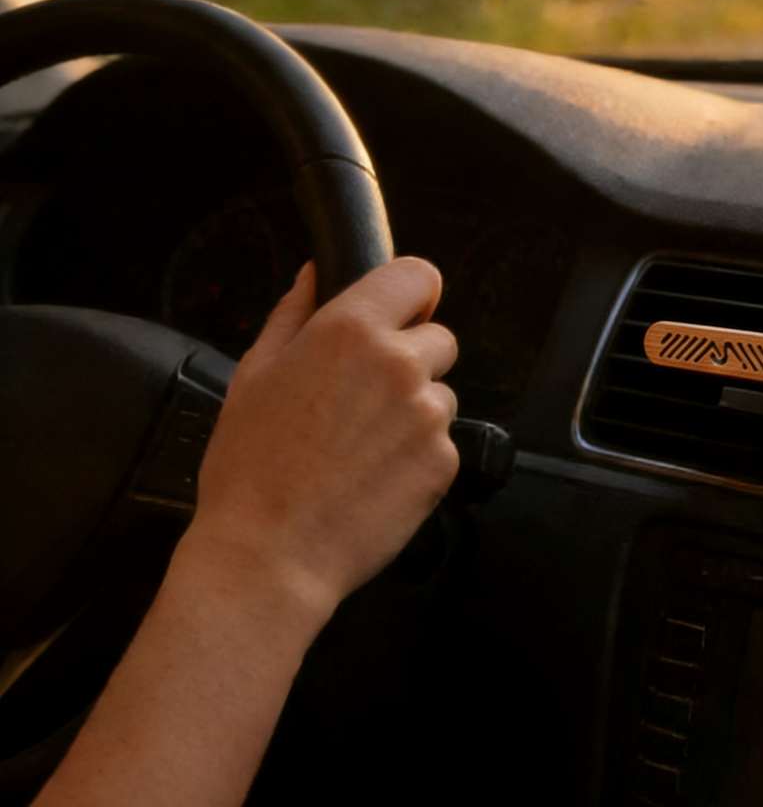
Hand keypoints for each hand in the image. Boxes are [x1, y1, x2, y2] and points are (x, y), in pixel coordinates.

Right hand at [179, 257, 458, 627]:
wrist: (268, 556)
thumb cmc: (250, 467)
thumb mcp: (253, 375)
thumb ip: (293, 314)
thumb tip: (313, 273)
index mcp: (351, 329)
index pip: (419, 276)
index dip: (413, 294)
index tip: (402, 313)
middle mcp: (400, 363)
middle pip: (440, 338)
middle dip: (413, 357)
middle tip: (367, 396)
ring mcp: (427, 414)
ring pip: (440, 393)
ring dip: (415, 410)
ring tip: (363, 447)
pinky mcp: (445, 461)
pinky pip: (443, 442)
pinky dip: (419, 455)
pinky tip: (375, 476)